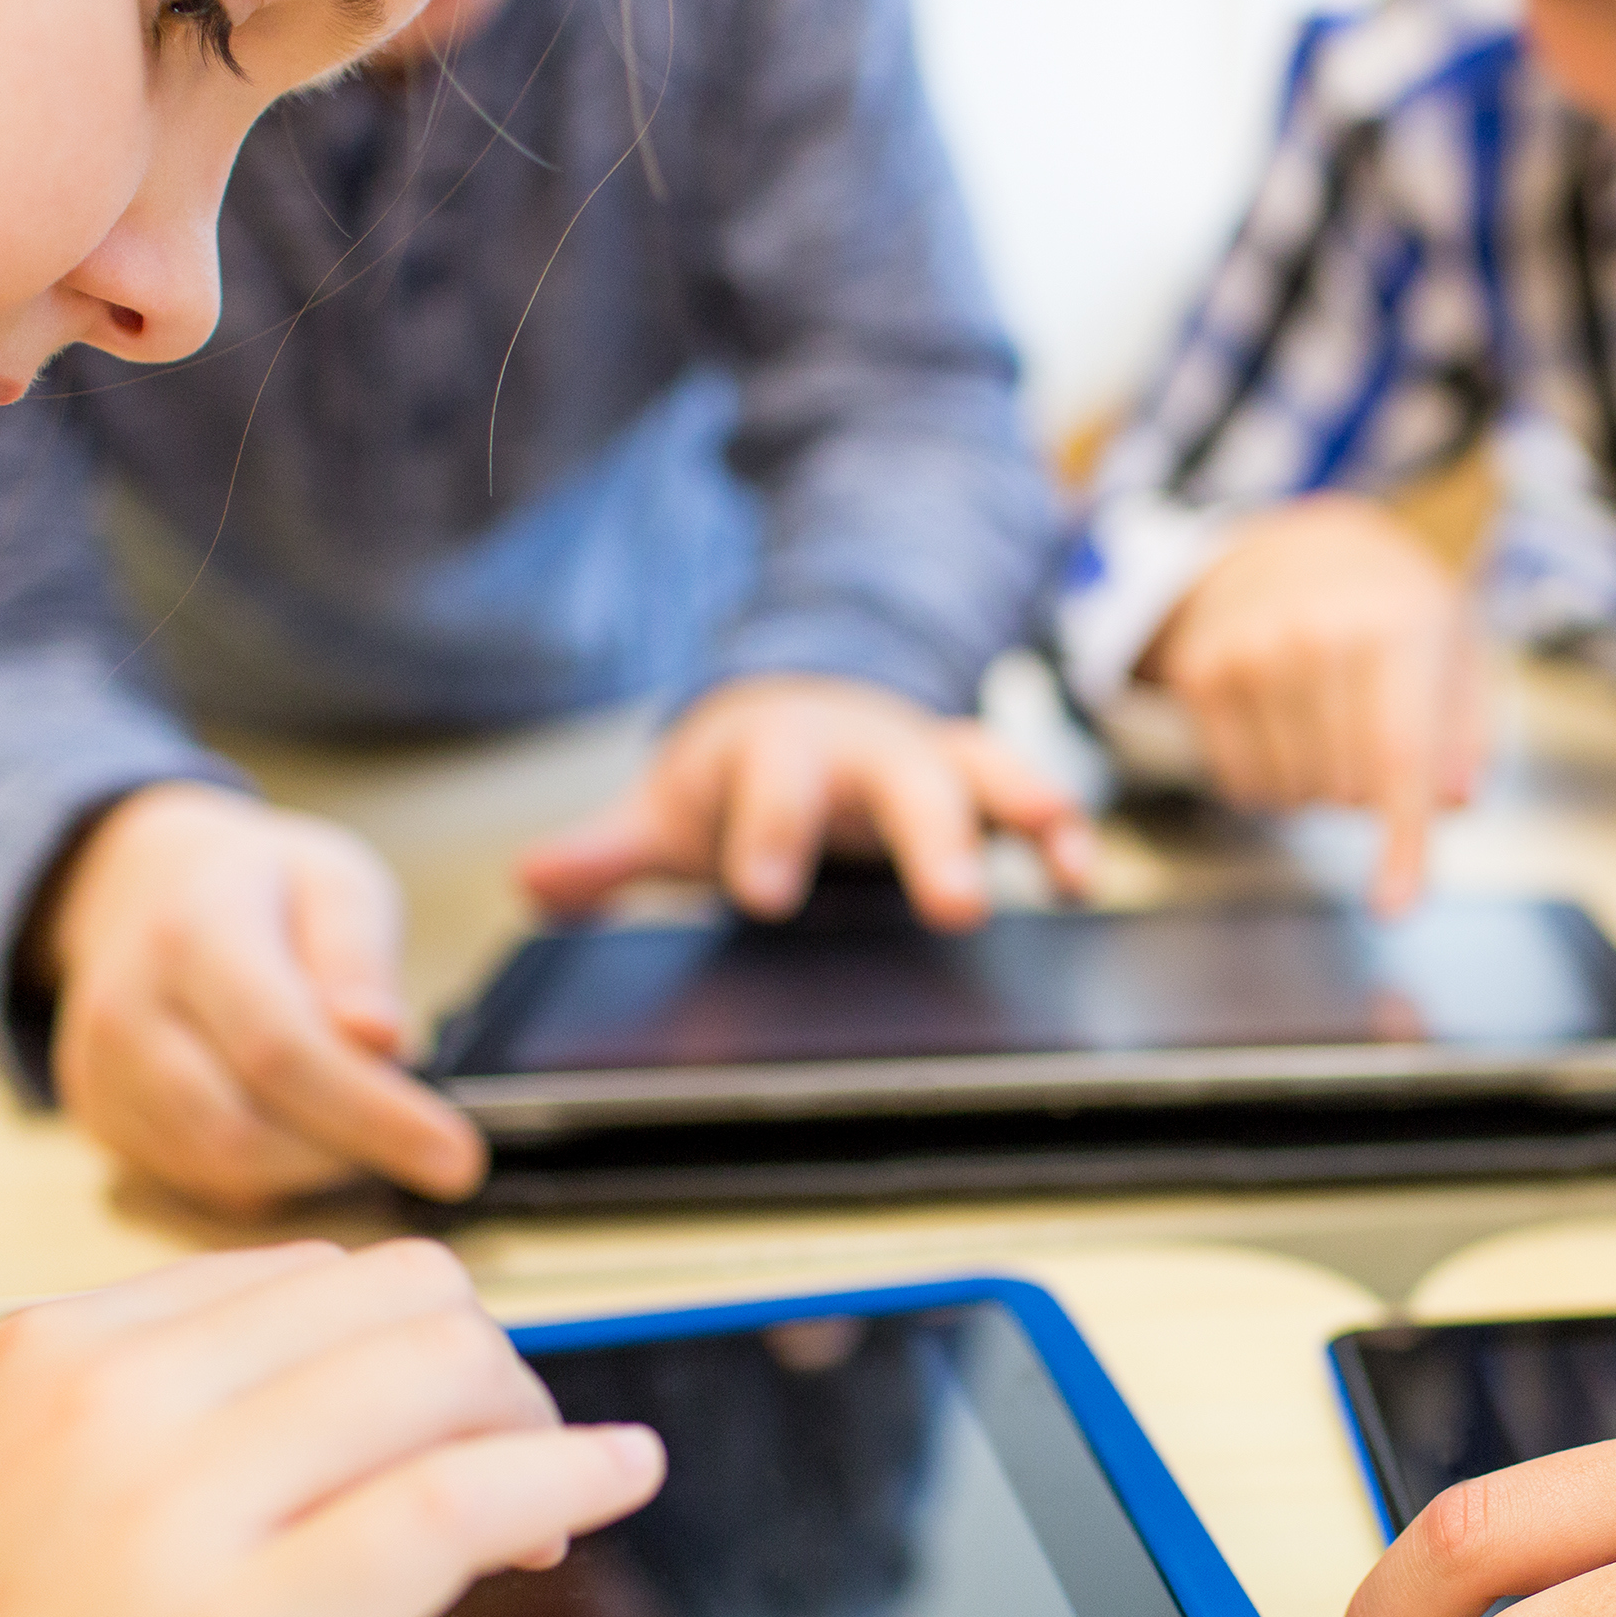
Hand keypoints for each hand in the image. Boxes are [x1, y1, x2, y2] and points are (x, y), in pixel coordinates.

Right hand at [0, 1243, 665, 1616]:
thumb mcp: (6, 1515)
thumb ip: (154, 1451)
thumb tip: (331, 1437)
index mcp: (49, 1359)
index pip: (299, 1280)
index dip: (400, 1344)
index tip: (437, 1416)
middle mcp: (115, 1402)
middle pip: (395, 1301)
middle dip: (481, 1371)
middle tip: (509, 1460)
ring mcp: (179, 1512)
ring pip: (441, 1374)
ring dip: (528, 1425)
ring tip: (547, 1509)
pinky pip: (461, 1501)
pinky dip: (570, 1472)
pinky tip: (618, 1479)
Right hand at [43, 783, 484, 1213]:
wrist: (144, 886)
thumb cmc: (264, 884)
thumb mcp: (336, 881)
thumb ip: (358, 958)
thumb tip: (380, 1039)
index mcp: (192, 933)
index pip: (281, 1051)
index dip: (375, 1116)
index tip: (459, 1159)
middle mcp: (127, 1009)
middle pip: (246, 1130)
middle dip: (351, 1149)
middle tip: (418, 1131)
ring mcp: (100, 1071)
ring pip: (223, 1169)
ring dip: (315, 1168)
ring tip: (361, 1118)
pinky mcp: (101, 1116)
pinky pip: (199, 1180)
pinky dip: (271, 1174)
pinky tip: (306, 1128)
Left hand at [514, 675, 1092, 932]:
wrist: (804, 707)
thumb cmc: (737, 780)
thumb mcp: (669, 811)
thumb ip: (610, 854)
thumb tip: (533, 887)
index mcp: (778, 753)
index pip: (774, 788)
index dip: (772, 838)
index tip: (766, 895)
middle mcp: (865, 747)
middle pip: (903, 784)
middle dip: (933, 843)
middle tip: (957, 909)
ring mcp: (930, 759)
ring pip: (988, 772)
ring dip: (1029, 813)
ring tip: (1063, 862)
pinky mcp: (981, 784)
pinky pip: (1033, 800)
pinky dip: (1063, 834)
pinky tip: (1083, 879)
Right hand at [1141, 497, 1489, 914]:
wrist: (1294, 546)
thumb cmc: (1389, 611)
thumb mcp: (1454, 649)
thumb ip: (1466, 730)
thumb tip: (1452, 800)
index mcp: (1397, 625)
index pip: (1398, 756)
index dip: (1401, 840)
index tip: (1394, 905)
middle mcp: (1316, 634)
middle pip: (1344, 791)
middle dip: (1364, 789)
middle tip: (1365, 728)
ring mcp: (1249, 652)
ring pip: (1289, 797)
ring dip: (1314, 787)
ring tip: (1323, 721)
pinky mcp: (1199, 672)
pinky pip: (1238, 786)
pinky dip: (1268, 781)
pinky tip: (1280, 725)